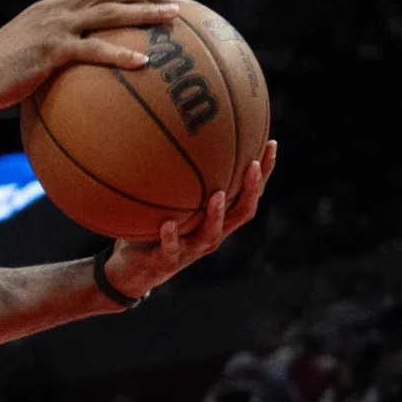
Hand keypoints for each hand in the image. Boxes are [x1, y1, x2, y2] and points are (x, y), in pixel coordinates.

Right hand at [0, 0, 183, 110]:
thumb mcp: (23, 53)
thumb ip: (48, 51)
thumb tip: (69, 69)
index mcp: (50, 8)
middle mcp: (55, 10)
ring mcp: (54, 28)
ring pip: (108, 13)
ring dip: (143, 11)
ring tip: (173, 14)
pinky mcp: (51, 51)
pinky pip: (92, 51)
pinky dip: (119, 55)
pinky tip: (143, 62)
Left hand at [102, 140, 277, 299]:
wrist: (131, 270)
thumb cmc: (152, 228)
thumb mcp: (168, 199)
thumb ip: (177, 176)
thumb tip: (176, 131)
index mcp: (217, 220)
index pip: (249, 194)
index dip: (263, 172)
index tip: (270, 143)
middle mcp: (211, 235)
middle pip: (242, 213)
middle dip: (251, 190)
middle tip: (253, 165)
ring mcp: (190, 250)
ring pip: (211, 234)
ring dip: (216, 215)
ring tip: (218, 195)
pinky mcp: (167, 261)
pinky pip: (170, 249)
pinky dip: (170, 237)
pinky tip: (168, 223)